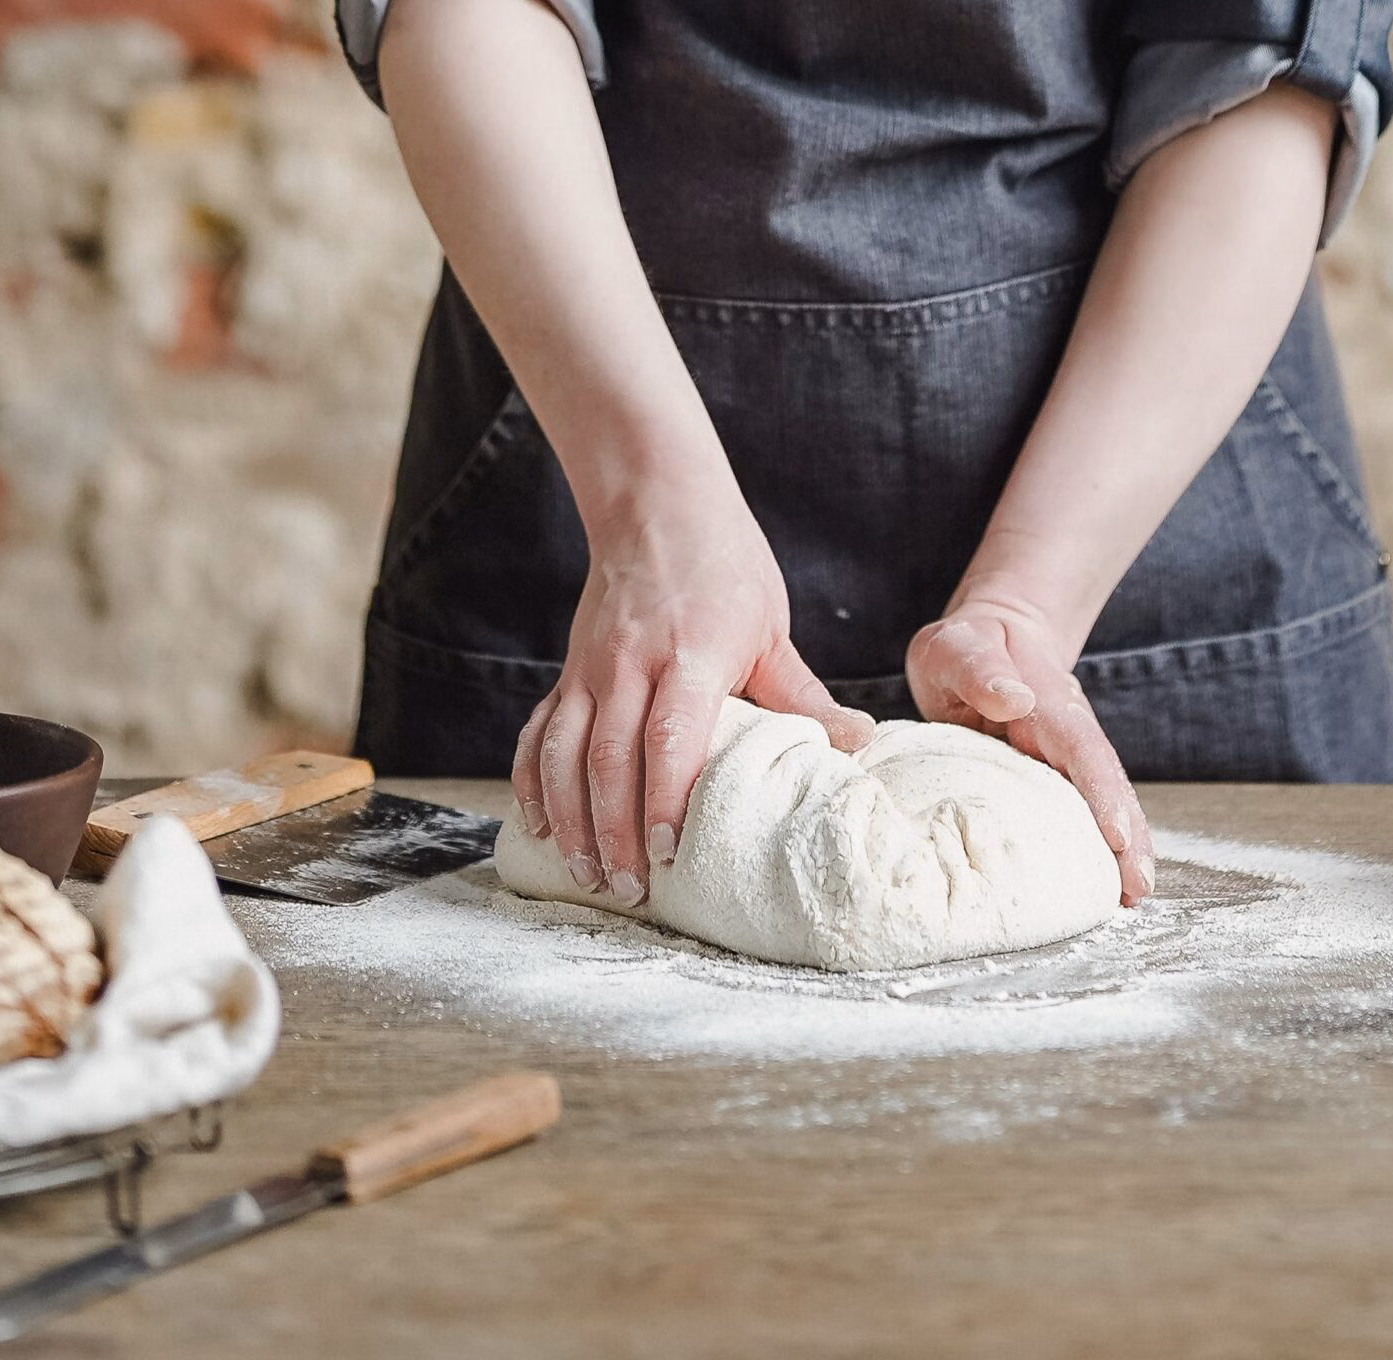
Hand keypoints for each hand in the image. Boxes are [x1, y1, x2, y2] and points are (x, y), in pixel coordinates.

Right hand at [513, 484, 873, 907]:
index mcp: (692, 651)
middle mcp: (631, 661)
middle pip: (610, 758)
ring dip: (571, 820)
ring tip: (587, 875)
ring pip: (564, 753)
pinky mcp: (567, 671)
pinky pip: (538, 734)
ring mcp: (590, 667)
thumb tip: (860, 744)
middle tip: (631, 891)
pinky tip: (540, 827)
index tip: (670, 852)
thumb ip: (803, 695)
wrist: (656, 501)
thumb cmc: (723, 564)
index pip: (671, 734)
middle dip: (615, 832)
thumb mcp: (770, 625)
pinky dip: (532, 784)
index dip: (666, 798)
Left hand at [906, 593, 1153, 904]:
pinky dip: (1100, 846)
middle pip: (1108, 784)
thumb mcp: (955, 648)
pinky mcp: (1055, 775)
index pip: (1082, 749)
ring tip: (1133, 896)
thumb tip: (1011, 699)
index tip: (1118, 836)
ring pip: (1104, 802)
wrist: (989, 638)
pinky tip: (1105, 882)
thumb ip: (978, 670)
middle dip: (1130, 836)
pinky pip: (1081, 811)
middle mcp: (1068, 732)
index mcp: (1048, 704)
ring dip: (1124, 848)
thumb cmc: (966, 647)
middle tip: (1138, 887)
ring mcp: (1065, 756)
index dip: (1102, 793)